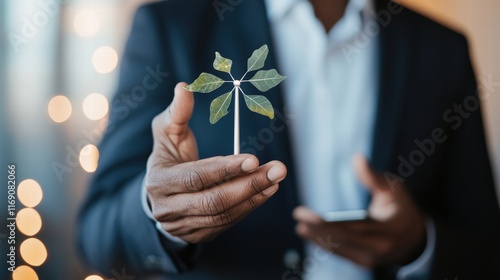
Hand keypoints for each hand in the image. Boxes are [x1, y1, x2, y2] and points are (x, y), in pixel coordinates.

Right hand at [145, 82, 286, 243]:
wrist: (158, 195)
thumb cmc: (167, 157)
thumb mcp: (167, 133)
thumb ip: (178, 113)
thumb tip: (185, 87)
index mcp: (160, 182)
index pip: (195, 177)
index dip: (225, 169)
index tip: (253, 158)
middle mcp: (169, 209)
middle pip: (213, 201)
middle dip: (249, 185)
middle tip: (277, 169)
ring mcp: (182, 226)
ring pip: (223, 215)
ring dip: (254, 197)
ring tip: (275, 179)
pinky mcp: (197, 235)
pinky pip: (226, 224)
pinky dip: (248, 208)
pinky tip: (265, 192)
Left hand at [293, 155, 426, 266]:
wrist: (413, 237)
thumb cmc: (400, 207)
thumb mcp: (393, 189)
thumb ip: (373, 177)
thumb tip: (357, 158)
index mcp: (388, 229)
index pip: (353, 228)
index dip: (327, 223)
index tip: (307, 214)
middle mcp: (380, 248)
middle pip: (343, 239)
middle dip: (317, 229)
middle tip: (298, 216)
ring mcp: (372, 258)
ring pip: (340, 249)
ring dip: (317, 238)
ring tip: (300, 227)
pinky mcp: (364, 262)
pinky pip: (341, 253)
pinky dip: (324, 244)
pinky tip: (310, 235)